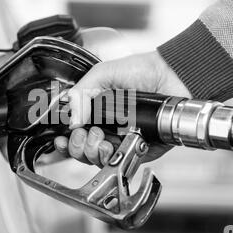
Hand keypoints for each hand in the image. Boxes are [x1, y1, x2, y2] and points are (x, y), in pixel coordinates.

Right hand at [54, 51, 191, 166]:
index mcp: (97, 112)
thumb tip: (71, 120)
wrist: (171, 76)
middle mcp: (108, 128)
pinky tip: (111, 146)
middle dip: (78, 147)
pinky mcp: (139, 149)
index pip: (75, 134)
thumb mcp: (102, 74)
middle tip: (85, 134)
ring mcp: (123, 140)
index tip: (62, 139)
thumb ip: (81, 93)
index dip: (66, 140)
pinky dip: (112, 157)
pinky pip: (121, 161)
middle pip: (83, 151)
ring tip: (99, 139)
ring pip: (98, 160)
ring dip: (92, 152)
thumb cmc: (142, 71)